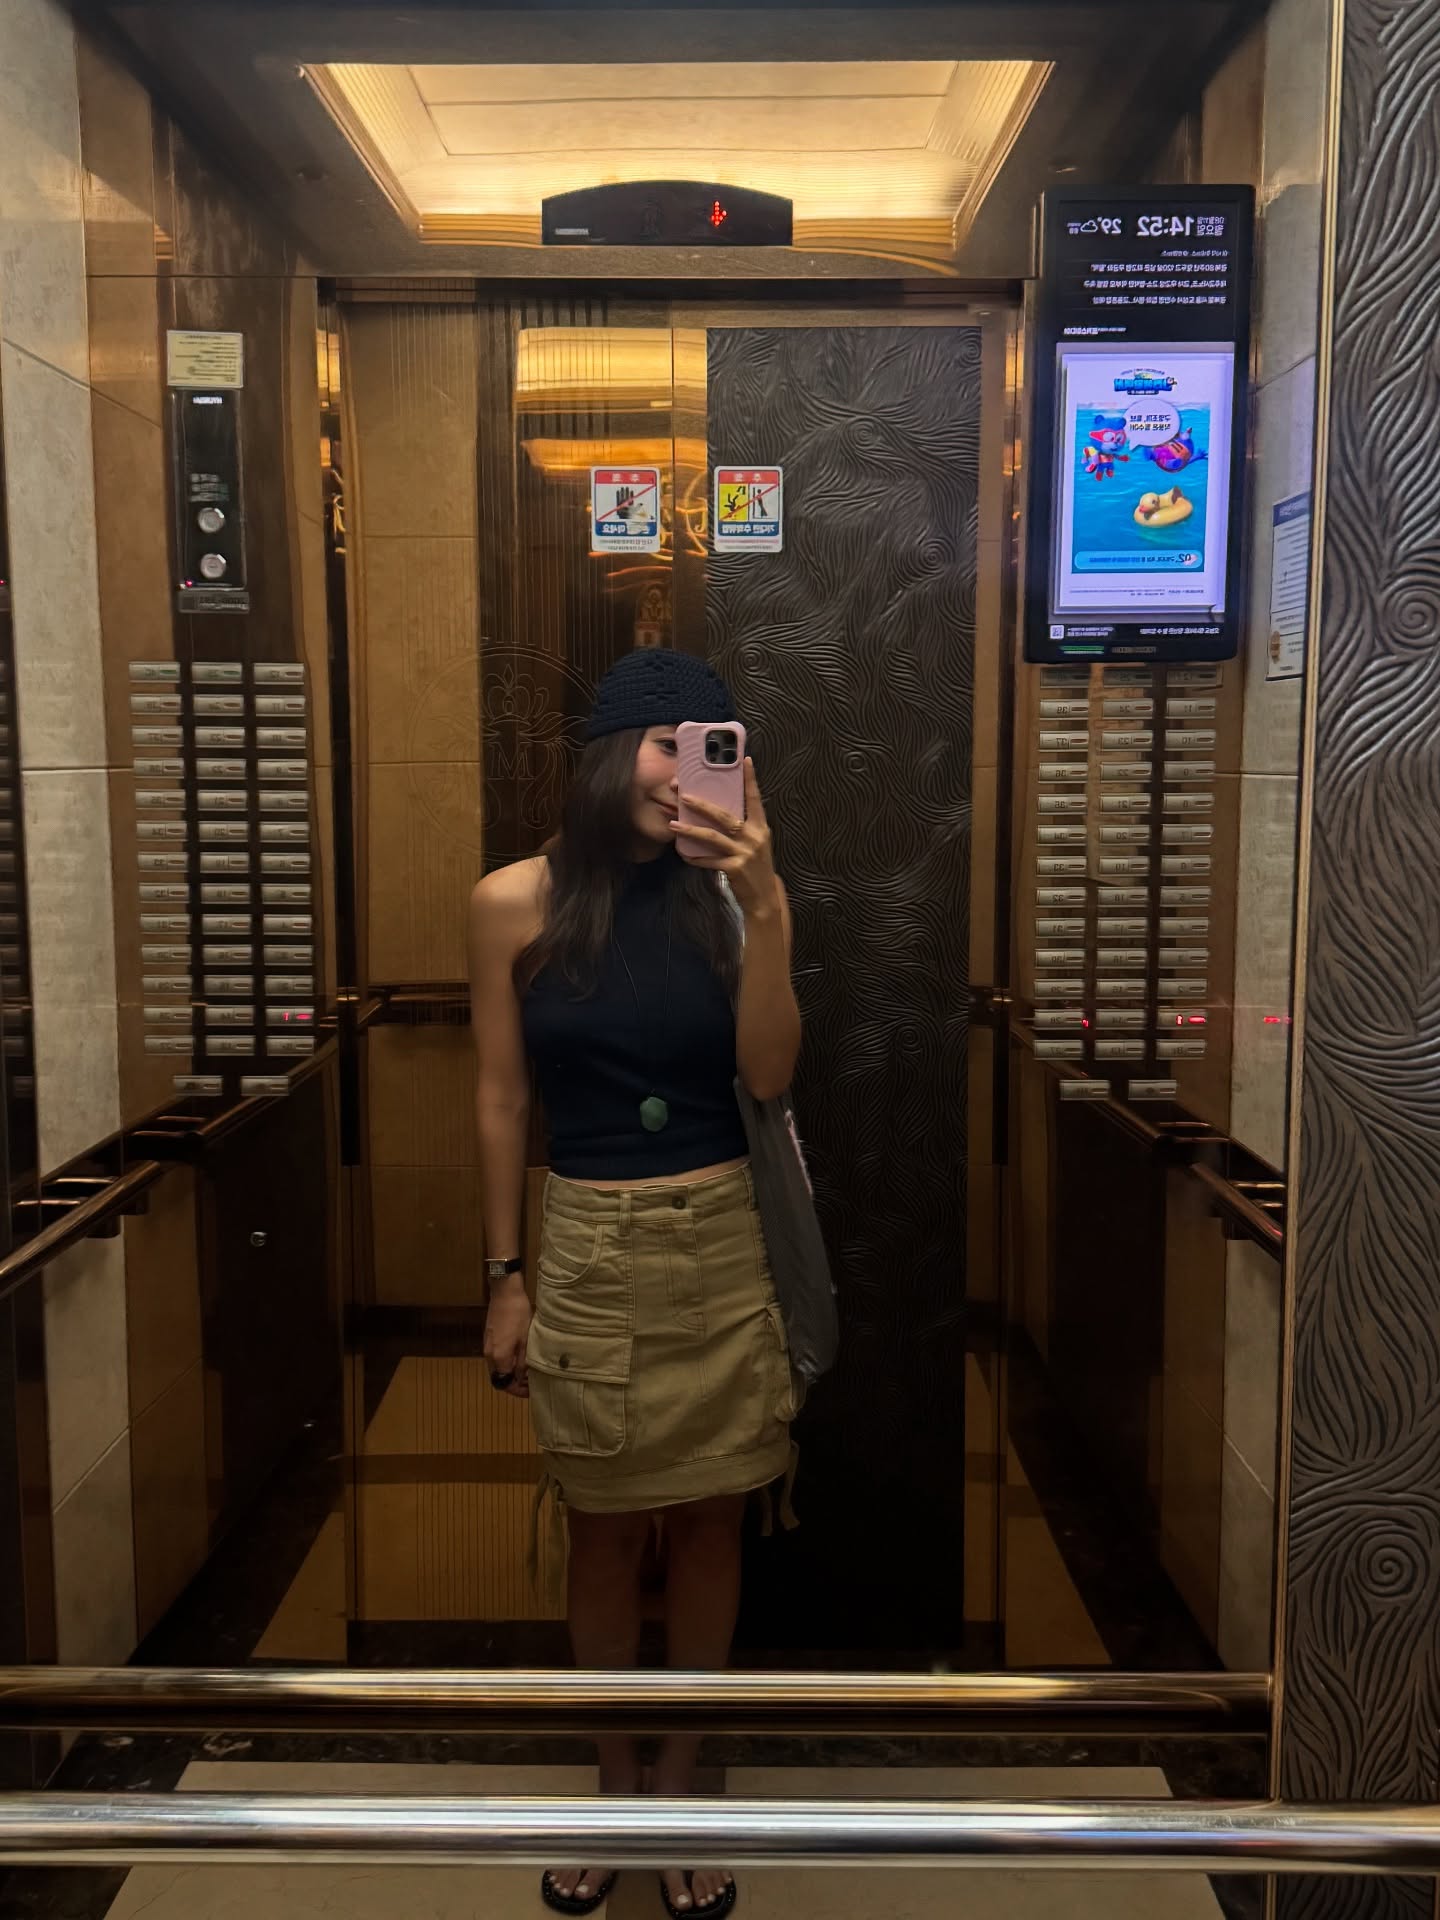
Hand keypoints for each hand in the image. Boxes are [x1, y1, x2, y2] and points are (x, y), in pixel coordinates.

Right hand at [484, 1281, 531, 1397]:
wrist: (505, 1292)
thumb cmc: (518, 1315)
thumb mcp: (526, 1341)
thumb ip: (522, 1362)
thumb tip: (521, 1378)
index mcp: (498, 1357)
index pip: (504, 1384)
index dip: (517, 1390)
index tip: (530, 1390)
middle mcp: (489, 1355)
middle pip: (499, 1377)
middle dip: (514, 1383)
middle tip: (530, 1382)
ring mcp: (487, 1345)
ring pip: (497, 1367)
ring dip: (510, 1372)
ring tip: (527, 1370)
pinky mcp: (489, 1337)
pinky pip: (496, 1357)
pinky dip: (506, 1362)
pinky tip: (519, 1357)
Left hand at [675, 757, 781, 919]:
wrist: (764, 897)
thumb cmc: (757, 867)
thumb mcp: (756, 843)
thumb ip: (743, 827)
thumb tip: (718, 809)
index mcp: (760, 827)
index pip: (754, 799)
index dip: (750, 780)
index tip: (745, 761)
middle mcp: (754, 837)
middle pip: (725, 816)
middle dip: (703, 805)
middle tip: (683, 795)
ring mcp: (744, 853)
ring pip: (712, 837)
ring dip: (690, 830)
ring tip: (673, 823)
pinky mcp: (734, 868)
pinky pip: (708, 860)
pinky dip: (694, 857)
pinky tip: (682, 853)